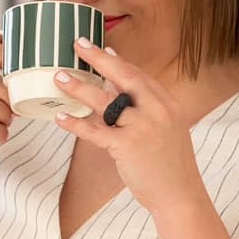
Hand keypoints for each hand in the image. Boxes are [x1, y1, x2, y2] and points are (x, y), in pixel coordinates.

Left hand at [52, 37, 204, 217]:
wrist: (179, 194)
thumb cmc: (169, 165)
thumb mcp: (165, 129)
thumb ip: (145, 109)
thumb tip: (118, 90)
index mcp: (166, 103)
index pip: (138, 75)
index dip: (117, 61)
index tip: (100, 48)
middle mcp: (156, 110)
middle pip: (123, 76)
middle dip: (98, 59)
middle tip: (78, 44)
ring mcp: (141, 127)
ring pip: (105, 101)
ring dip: (79, 87)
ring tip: (59, 78)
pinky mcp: (127, 147)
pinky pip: (95, 131)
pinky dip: (76, 124)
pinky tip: (61, 117)